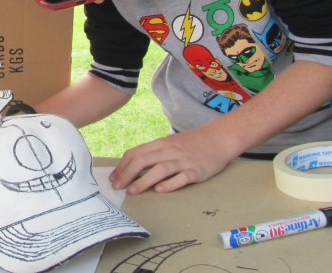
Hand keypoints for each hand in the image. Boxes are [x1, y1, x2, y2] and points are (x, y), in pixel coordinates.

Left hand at [109, 129, 235, 193]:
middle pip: (143, 160)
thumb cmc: (190, 144)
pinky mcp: (196, 171)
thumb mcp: (168, 144)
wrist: (218, 139)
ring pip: (160, 169)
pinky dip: (170, 184)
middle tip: (117, 187)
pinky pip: (182, 177)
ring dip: (143, 181)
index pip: (135, 153)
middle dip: (127, 174)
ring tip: (132, 191)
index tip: (113, 178)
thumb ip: (152, 153)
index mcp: (160, 144)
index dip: (121, 166)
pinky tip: (159, 190)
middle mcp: (169, 151)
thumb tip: (130, 167)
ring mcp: (183, 161)